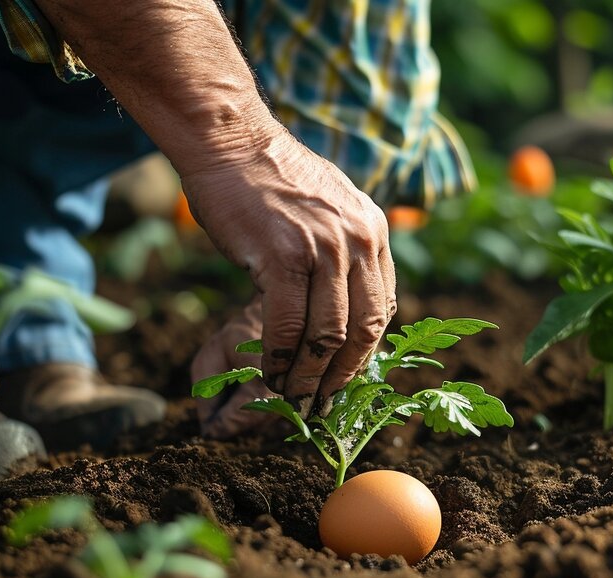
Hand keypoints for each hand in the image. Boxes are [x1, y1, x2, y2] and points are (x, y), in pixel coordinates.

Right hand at [181, 131, 395, 417]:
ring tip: (293, 398)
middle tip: (320, 402)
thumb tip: (344, 301)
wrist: (230, 140)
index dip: (363, 353)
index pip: (383, 308)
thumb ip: (343, 248)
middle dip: (341, 375)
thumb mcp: (327, 207)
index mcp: (374, 230)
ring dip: (309, 376)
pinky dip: (279, 359)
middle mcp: (360, 239)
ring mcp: (325, 248)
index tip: (343, 378)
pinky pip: (288, 326)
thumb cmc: (267, 179)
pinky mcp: (285, 256)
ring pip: (328, 335)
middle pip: (363, 329)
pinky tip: (269, 373)